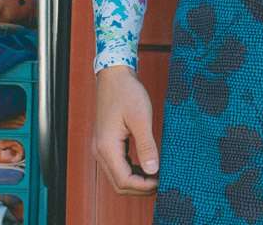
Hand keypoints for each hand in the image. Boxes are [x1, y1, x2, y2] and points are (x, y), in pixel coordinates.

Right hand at [92, 64, 159, 194]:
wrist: (115, 75)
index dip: (143, 186)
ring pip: (118, 176)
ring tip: (157, 176)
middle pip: (119, 183)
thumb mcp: (141, 118)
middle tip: (161, 182)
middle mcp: (100, 151)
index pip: (124, 180)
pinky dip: (132, 171)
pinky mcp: (106, 143)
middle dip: (140, 187)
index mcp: (107, 147)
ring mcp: (101, 148)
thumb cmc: (127, 92)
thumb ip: (146, 145)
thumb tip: (153, 170)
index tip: (161, 181)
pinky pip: (118, 165)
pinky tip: (146, 167)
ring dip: (136, 180)